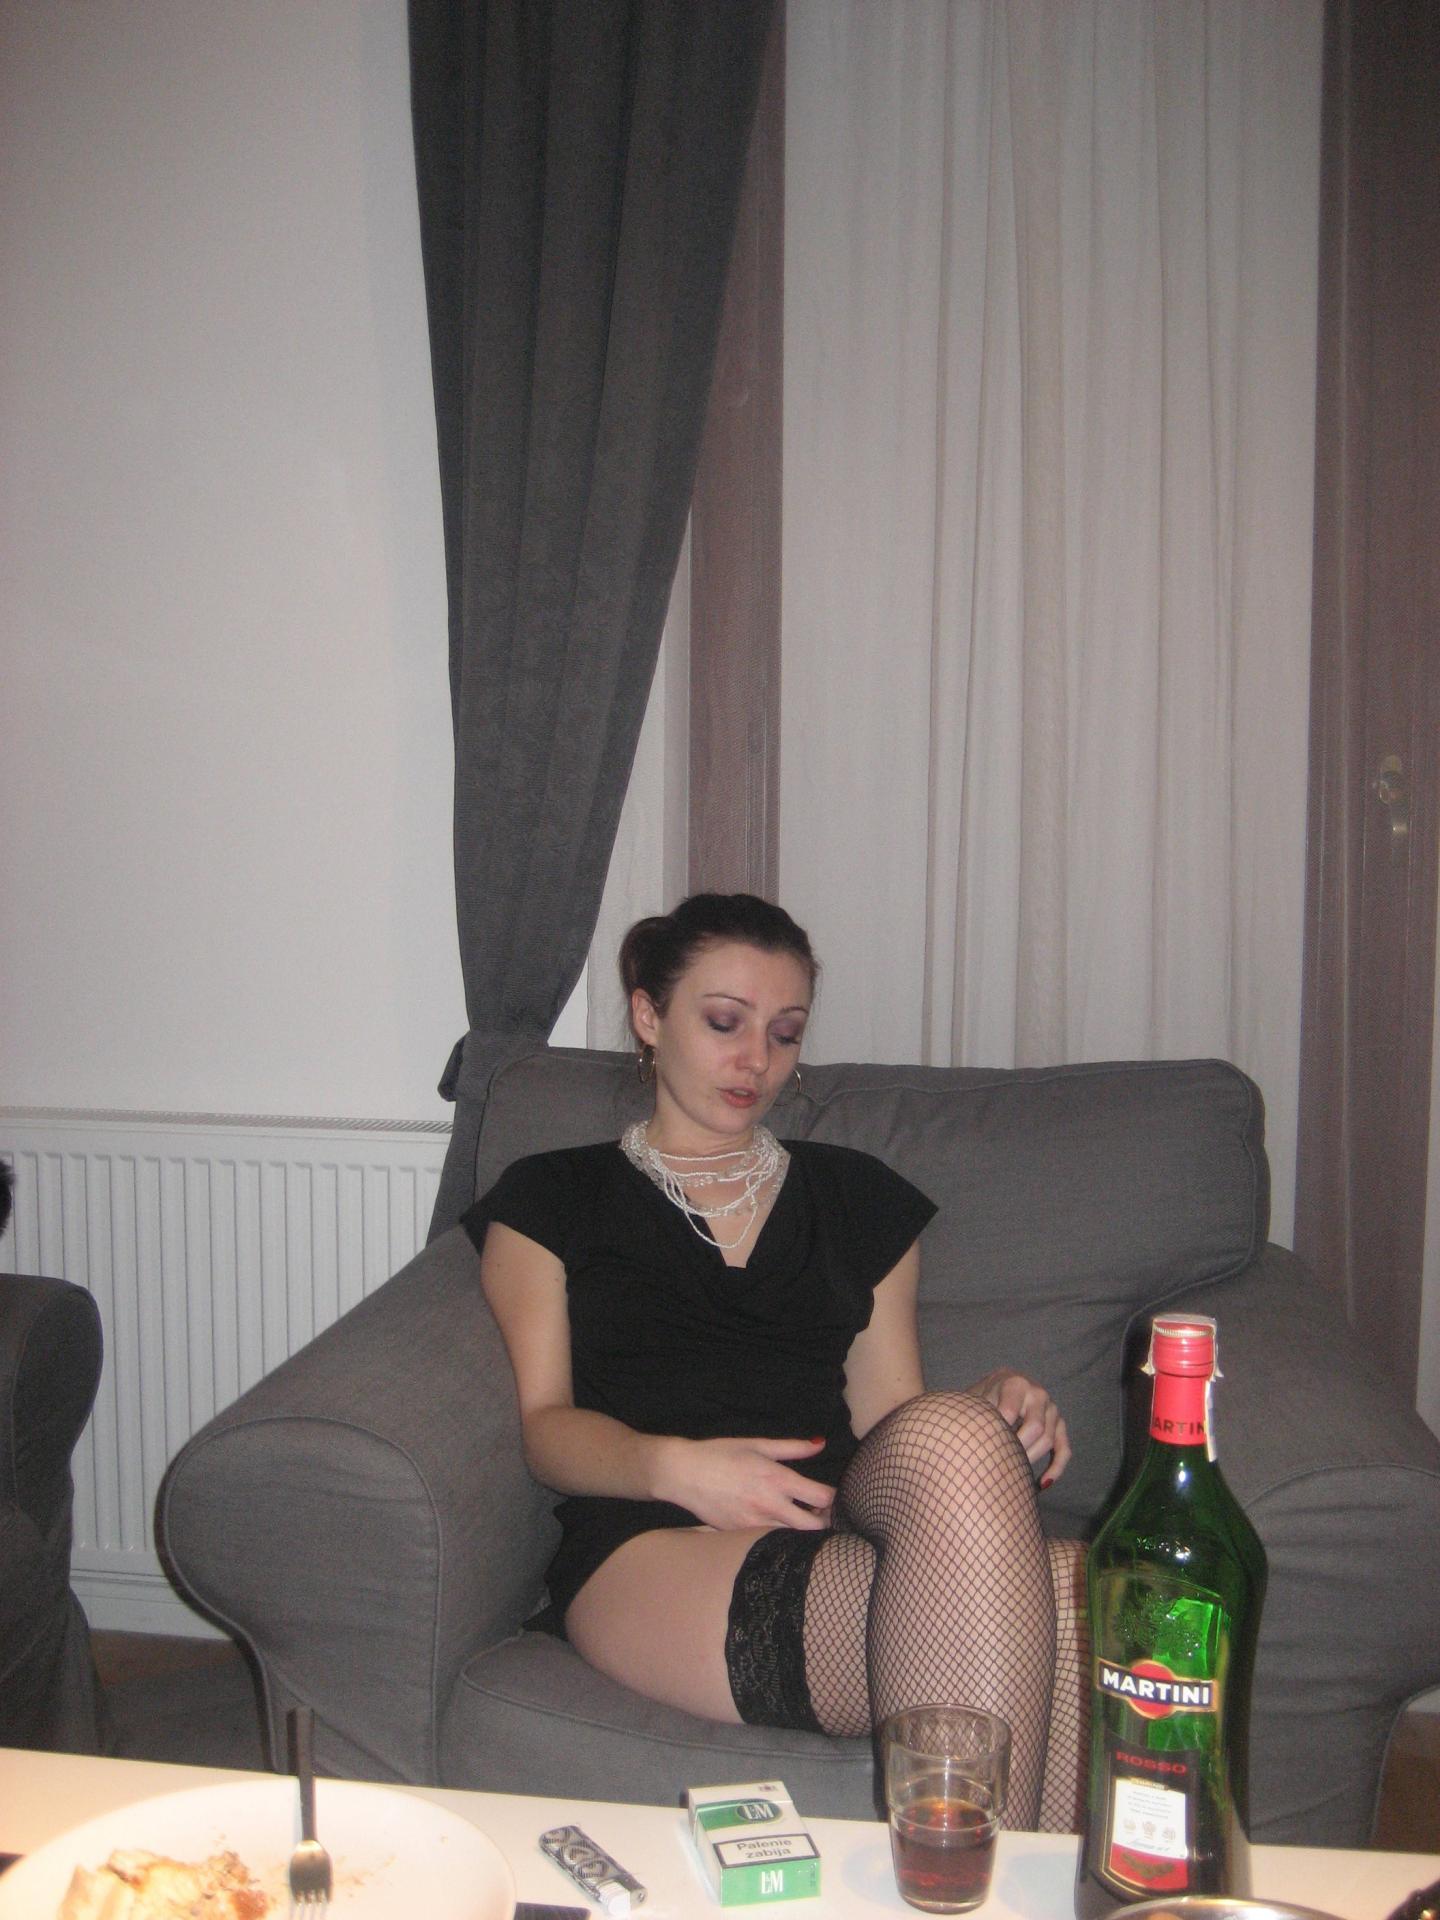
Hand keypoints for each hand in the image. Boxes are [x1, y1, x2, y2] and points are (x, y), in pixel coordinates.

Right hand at [654, 1435, 835, 1530]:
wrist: (684, 1474)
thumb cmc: (721, 1454)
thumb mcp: (757, 1445)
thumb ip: (792, 1447)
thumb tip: (820, 1444)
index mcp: (777, 1479)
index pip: (821, 1497)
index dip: (832, 1497)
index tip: (829, 1494)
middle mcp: (770, 1505)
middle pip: (814, 1526)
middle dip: (823, 1520)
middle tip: (818, 1511)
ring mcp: (755, 1524)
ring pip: (793, 1537)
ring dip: (801, 1530)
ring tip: (797, 1516)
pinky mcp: (741, 1535)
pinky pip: (770, 1540)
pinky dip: (779, 1534)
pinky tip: (775, 1522)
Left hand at [968, 1369, 1071, 1487]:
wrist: (1001, 1385)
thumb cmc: (985, 1396)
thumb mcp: (977, 1398)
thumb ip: (976, 1415)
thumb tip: (971, 1442)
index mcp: (1015, 1384)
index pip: (1009, 1413)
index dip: (997, 1433)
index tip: (984, 1446)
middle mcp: (1038, 1394)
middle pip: (1035, 1428)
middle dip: (1017, 1448)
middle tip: (999, 1462)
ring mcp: (1052, 1409)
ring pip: (1048, 1440)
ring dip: (1030, 1459)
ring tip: (1011, 1473)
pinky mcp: (1060, 1424)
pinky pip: (1064, 1449)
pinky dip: (1056, 1468)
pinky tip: (1042, 1484)